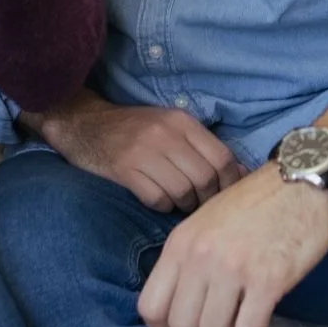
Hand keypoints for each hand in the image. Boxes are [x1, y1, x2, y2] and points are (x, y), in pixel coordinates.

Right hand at [32, 101, 240, 213]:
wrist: (86, 125)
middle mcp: (166, 134)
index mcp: (182, 121)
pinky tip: (158, 199)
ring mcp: (144, 151)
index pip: (223, 158)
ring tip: (178, 201)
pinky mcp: (124, 170)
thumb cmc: (136, 130)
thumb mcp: (171, 126)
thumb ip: (203, 147)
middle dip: (207, 198)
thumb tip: (241, 174)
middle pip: (205, 178)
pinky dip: (162, 205)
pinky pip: (156, 199)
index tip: (226, 195)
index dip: (230, 183)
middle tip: (199, 202)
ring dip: (184, 204)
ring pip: (183, 191)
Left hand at [138, 164, 327, 326]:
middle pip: (181, 326)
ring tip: (242, 311)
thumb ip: (186, 260)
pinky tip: (262, 313)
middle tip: (220, 317)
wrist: (302, 182)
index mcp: (181, 243)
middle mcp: (201, 257)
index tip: (185, 326)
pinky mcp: (269, 280)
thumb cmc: (255, 203)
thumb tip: (179, 307)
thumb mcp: (205, 223)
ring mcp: (233, 269)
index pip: (150, 307)